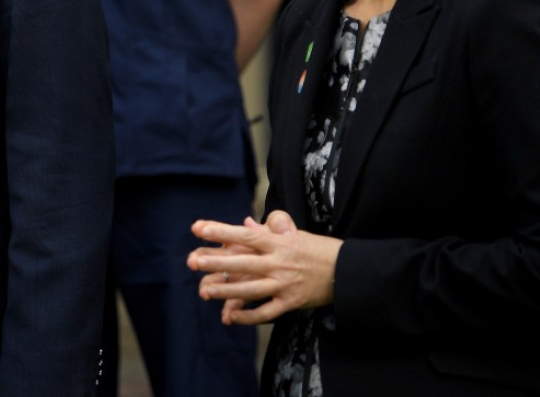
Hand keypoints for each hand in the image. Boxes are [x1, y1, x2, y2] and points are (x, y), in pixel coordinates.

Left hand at [186, 210, 342, 325]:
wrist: (346, 271)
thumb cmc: (316, 249)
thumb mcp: (294, 232)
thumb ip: (270, 226)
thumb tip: (245, 222)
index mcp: (278, 242)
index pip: (245, 234)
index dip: (221, 231)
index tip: (198, 227)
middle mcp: (279, 263)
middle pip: (243, 262)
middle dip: (216, 263)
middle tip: (192, 261)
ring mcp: (284, 284)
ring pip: (250, 290)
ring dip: (227, 291)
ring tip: (204, 291)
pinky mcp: (291, 303)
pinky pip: (266, 312)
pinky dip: (248, 316)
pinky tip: (230, 316)